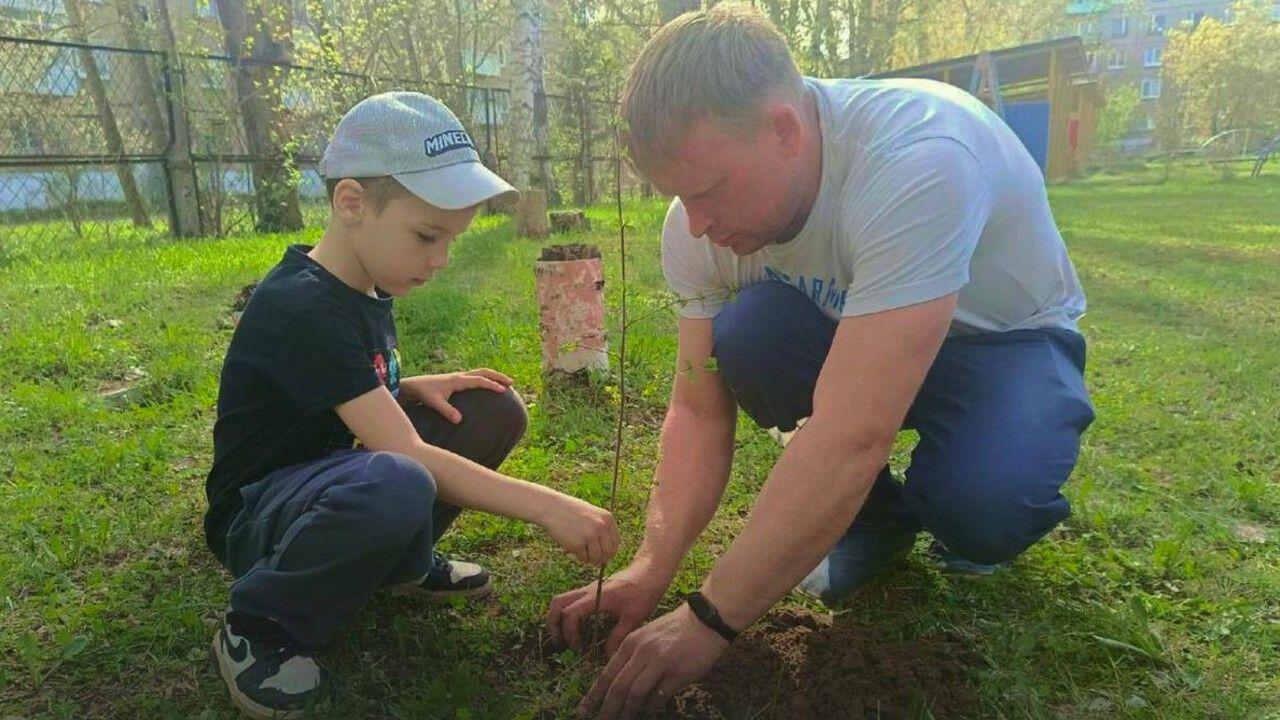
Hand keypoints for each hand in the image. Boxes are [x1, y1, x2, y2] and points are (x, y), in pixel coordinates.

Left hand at [399, 368, 512, 422]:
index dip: (492, 384)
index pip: (479, 380)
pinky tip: (487, 386)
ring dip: (492, 376)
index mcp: (457, 380)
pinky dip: (484, 379)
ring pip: (479, 373)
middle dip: (497, 376)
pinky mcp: (455, 380)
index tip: (504, 390)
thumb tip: (460, 421)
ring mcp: (458, 377)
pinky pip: (474, 377)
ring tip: (504, 383)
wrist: (413, 385)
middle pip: (483, 372)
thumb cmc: (424, 393)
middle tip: (511, 382)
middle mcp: (459, 376)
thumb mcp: (435, 403)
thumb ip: (447, 411)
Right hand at [538, 493, 620, 566]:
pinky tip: (575, 552)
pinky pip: (584, 558)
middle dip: (602, 558)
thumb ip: (602, 528)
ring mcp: (590, 535)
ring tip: (584, 555)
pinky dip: (581, 558)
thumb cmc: (571, 510)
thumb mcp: (592, 514)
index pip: (616, 542)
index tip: (605, 555)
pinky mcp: (578, 544)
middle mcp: (601, 527)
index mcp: (607, 518)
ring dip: (591, 559)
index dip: (611, 551)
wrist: (551, 507)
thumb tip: (608, 552)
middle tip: (595, 560)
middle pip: (609, 551)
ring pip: (597, 557)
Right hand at [547, 563, 667, 654]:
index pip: (570, 614)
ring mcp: (588, 589)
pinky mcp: (592, 590)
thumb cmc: (644, 592)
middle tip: (560, 642)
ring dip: (558, 617)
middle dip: (553, 623)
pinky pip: (572, 600)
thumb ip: (618, 637)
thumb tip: (606, 656)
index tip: (580, 647)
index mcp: (596, 597)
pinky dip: (568, 613)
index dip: (570, 633)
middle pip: (557, 603)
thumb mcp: (634, 618)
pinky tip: (579, 628)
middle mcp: (588, 591)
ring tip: (566, 637)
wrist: (650, 571)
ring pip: (562, 599)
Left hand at [577, 604, 727, 719]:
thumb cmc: (675, 629)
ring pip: (635, 694)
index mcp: (631, 643)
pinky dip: (652, 707)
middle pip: (618, 688)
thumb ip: (632, 657)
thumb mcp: (646, 636)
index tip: (583, 711)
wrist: (705, 620)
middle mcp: (642, 653)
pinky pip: (659, 696)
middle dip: (607, 710)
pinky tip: (649, 712)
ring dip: (628, 713)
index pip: (607, 674)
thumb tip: (618, 685)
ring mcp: (660, 663)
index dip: (594, 696)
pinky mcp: (678, 673)